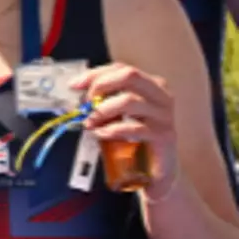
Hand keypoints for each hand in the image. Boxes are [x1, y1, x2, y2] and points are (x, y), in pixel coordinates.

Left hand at [72, 63, 178, 196]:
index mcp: (151, 85)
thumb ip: (103, 100)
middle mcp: (160, 95)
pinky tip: (101, 133)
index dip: (95, 74)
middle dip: (101, 86)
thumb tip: (77, 92)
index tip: (74, 85)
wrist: (157, 169)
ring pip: (129, 100)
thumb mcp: (118, 114)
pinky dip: (112, 130)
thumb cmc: (135, 139)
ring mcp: (164, 115)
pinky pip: (133, 127)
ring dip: (102, 111)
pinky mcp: (163, 136)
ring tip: (90, 122)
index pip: (120, 68)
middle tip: (87, 103)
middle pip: (129, 75)